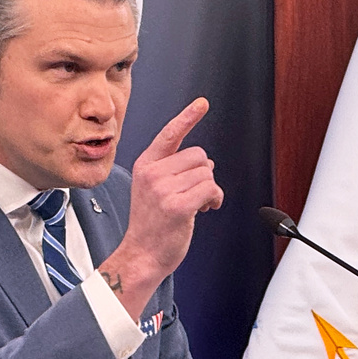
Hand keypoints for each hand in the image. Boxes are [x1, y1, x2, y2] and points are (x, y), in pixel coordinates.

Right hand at [98, 98, 222, 318]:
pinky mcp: (178, 205)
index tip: (202, 103)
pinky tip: (206, 209)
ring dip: (210, 189)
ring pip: (207, 172)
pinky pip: (211, 189)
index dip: (188, 117)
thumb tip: (204, 161)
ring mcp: (164, 189)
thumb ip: (171, 170)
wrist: (142, 255)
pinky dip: (215, 199)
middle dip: (203, 174)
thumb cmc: (151, 225)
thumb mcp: (152, 189)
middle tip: (194, 193)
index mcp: (145, 165)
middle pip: (199, 155)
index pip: (170, 134)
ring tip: (197, 204)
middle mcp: (152, 173)